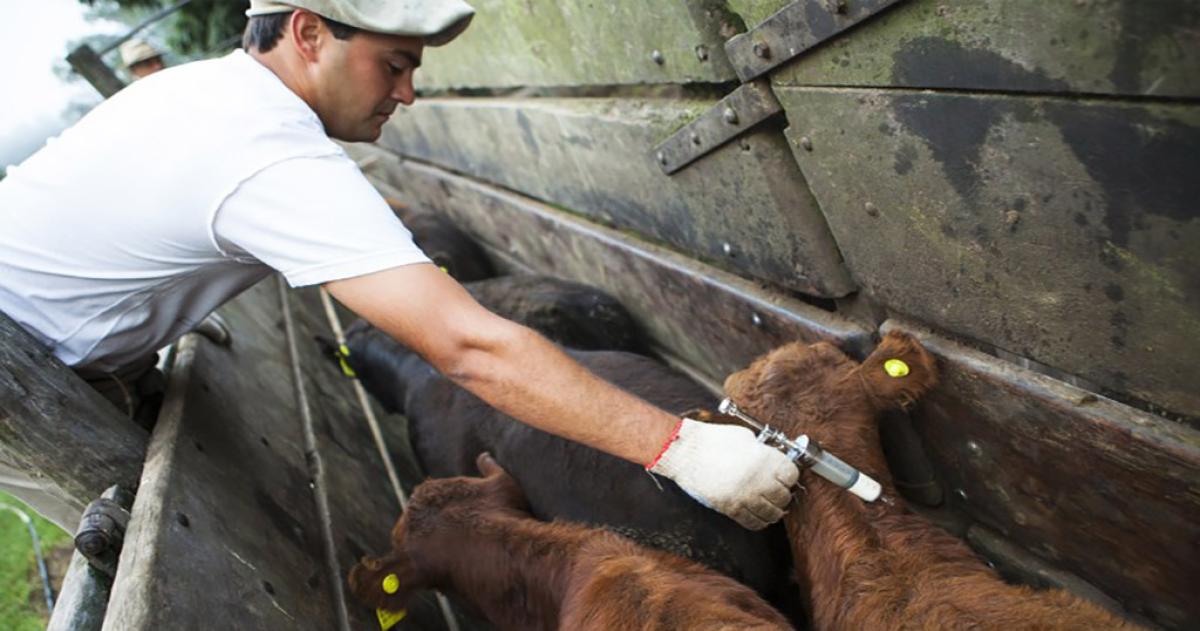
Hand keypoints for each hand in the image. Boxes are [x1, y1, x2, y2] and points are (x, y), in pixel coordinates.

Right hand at [648, 418, 798, 528]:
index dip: (790, 475)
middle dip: (783, 494)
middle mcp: (758, 480)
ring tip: (771, 504)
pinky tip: (758, 513)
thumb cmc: (714, 440)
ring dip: (774, 509)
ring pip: (771, 513)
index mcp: (765, 460)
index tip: (786, 475)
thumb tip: (776, 462)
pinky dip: (760, 520)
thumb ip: (764, 451)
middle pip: (784, 497)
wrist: (686, 452)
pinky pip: (753, 522)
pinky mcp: (730, 508)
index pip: (792, 475)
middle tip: (779, 490)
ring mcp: (744, 497)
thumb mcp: (746, 437)